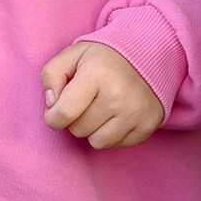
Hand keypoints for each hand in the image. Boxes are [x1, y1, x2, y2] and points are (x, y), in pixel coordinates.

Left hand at [42, 41, 166, 150]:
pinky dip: (112, 134)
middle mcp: (119, 94)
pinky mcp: (148, 125)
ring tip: (102, 109)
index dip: (53, 117)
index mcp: (97, 73)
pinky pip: (116, 145)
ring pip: (97, 142)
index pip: (64, 113)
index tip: (55, 111)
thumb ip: (51, 75)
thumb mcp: (72, 55)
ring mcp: (136, 112)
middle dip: (76, 119)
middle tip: (87, 102)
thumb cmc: (103, 58)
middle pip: (79, 129)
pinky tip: (117, 115)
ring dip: (94, 129)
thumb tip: (51, 104)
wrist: (149, 55)